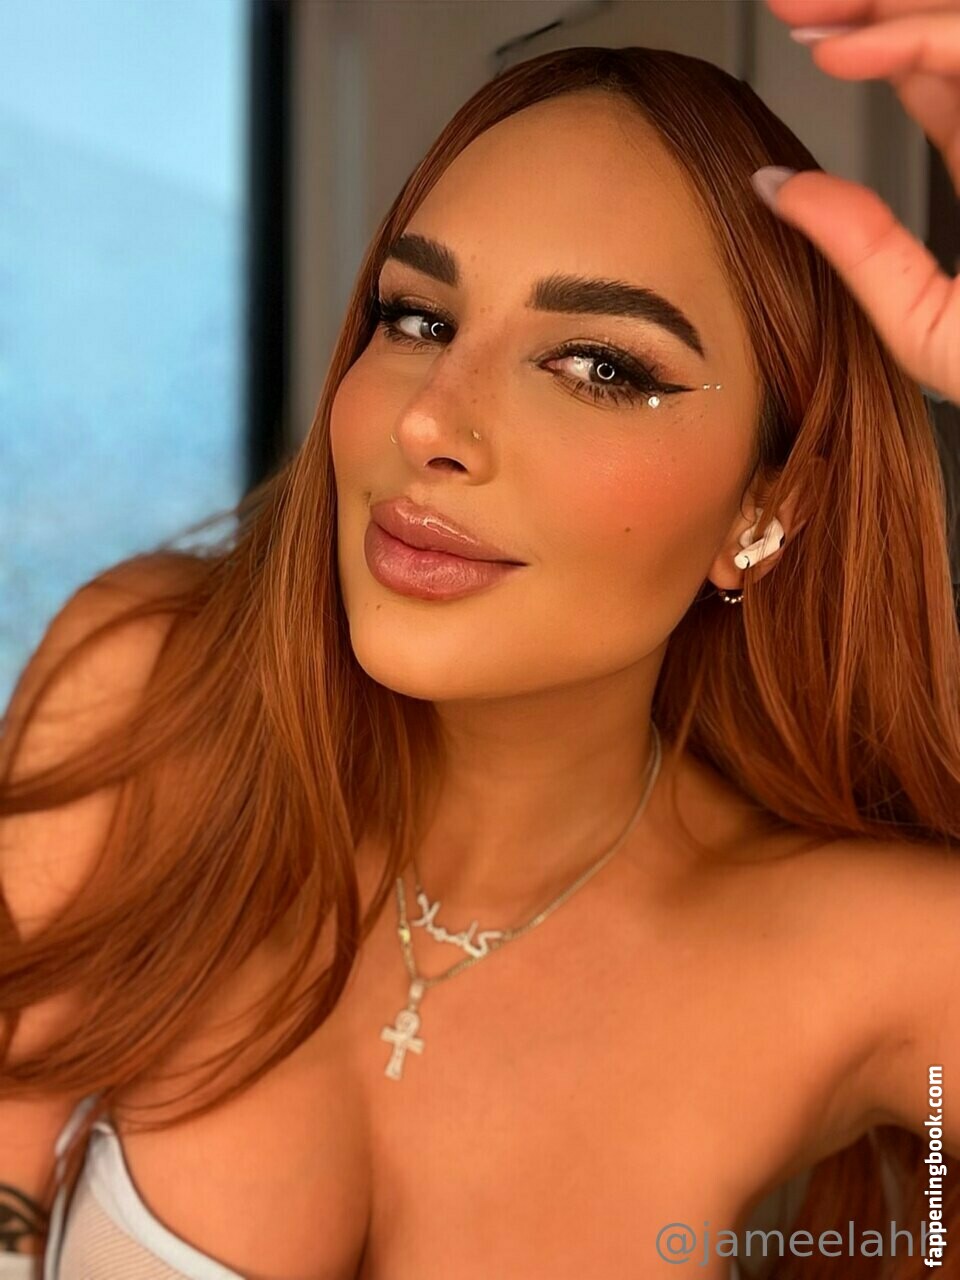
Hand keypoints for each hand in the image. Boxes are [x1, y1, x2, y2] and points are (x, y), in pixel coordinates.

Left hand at [757, 0, 959, 405]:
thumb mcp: (928, 326)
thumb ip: (864, 255)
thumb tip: (776, 189)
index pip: (936, 77)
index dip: (874, 42)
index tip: (801, 37)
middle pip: (954, 35)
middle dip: (874, 4)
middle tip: (793, 1)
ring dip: (896, 8)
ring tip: (808, 13)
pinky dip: (930, 37)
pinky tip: (856, 49)